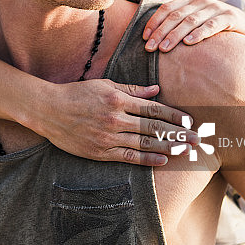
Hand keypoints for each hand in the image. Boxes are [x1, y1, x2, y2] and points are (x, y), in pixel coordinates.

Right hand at [30, 79, 198, 165]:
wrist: (48, 110)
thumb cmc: (77, 94)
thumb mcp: (104, 85)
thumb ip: (132, 90)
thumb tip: (156, 90)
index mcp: (118, 100)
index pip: (153, 109)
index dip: (173, 116)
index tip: (190, 121)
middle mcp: (115, 119)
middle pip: (153, 128)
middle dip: (177, 134)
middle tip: (196, 140)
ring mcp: (108, 137)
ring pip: (143, 144)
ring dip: (167, 148)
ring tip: (185, 151)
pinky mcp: (100, 151)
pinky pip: (128, 157)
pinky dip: (146, 160)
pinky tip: (162, 160)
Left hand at [142, 0, 244, 51]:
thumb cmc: (216, 27)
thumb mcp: (196, 18)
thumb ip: (177, 12)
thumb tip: (155, 3)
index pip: (167, 8)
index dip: (154, 22)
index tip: (144, 38)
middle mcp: (202, 1)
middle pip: (176, 15)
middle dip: (161, 32)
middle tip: (150, 48)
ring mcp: (216, 7)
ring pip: (191, 21)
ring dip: (175, 35)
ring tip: (164, 49)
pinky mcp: (231, 17)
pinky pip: (212, 25)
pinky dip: (200, 33)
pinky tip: (189, 43)